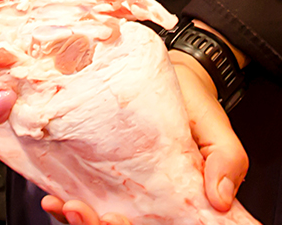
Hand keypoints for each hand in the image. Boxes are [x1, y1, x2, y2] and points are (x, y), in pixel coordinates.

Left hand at [37, 50, 248, 224]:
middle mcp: (145, 199)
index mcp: (176, 198)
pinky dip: (63, 202)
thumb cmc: (197, 105)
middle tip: (88, 213)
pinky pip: (78, 192)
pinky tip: (54, 197)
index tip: (115, 220)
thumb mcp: (219, 131)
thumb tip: (222, 199)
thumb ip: (227, 162)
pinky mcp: (97, 167)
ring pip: (95, 219)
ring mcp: (118, 185)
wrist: (177, 72)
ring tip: (67, 206)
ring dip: (77, 220)